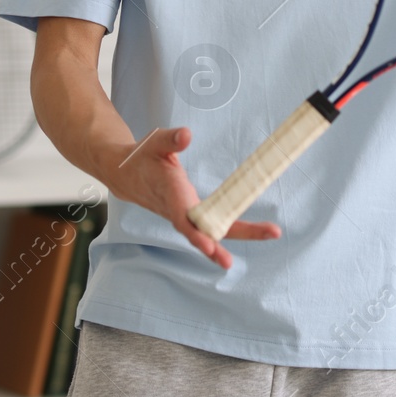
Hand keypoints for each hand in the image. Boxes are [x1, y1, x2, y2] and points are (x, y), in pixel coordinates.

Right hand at [104, 126, 279, 269]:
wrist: (126, 175)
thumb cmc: (143, 158)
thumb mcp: (153, 143)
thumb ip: (170, 140)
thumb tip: (186, 135)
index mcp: (170, 192)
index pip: (183, 219)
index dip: (197, 234)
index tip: (211, 246)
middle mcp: (177, 209)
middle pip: (200, 232)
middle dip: (218, 247)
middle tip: (234, 262)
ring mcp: (183, 214)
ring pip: (209, 231)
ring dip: (237, 235)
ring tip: (269, 233)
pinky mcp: (189, 213)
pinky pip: (210, 226)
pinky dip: (230, 230)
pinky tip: (254, 231)